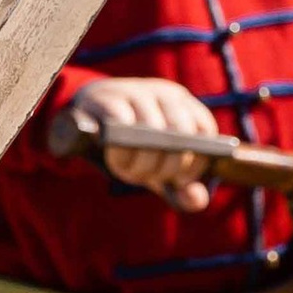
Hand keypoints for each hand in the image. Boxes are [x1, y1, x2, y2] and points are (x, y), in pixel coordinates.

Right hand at [63, 77, 220, 210]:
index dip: (196, 159)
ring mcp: (135, 92)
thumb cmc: (133, 150)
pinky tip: (117, 161)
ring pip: (151, 127)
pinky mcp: (106, 98)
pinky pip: (121, 122)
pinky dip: (122, 149)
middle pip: (180, 129)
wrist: (89, 125)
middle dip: (169, 164)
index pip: (204, 128)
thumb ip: (181, 190)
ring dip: (144, 161)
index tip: (180, 180)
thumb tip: (197, 200)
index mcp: (184, 105)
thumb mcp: (160, 171)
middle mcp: (163, 93)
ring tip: (133, 174)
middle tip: (152, 178)